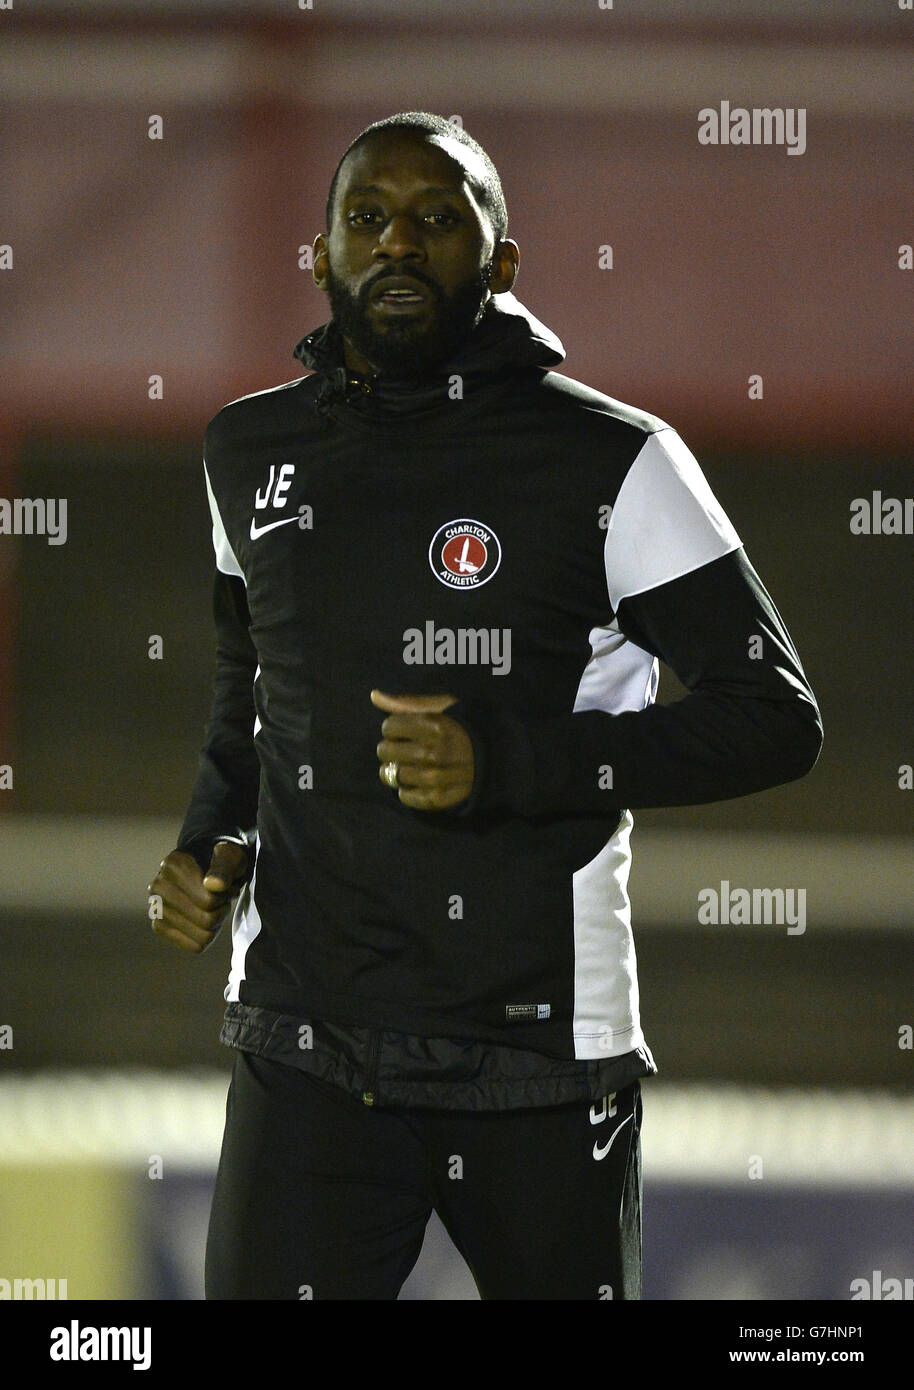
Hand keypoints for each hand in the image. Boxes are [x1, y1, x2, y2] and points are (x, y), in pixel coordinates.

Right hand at [148, 840, 248, 953]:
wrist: (208, 861)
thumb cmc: (222, 859)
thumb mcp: (230, 856)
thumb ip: (224, 868)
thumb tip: (213, 886)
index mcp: (173, 865)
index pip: (209, 901)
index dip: (226, 895)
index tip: (226, 884)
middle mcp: (159, 886)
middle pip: (206, 920)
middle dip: (222, 910)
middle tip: (223, 897)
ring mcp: (156, 908)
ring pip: (202, 936)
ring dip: (216, 923)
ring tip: (213, 905)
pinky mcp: (159, 926)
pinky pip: (195, 946)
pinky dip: (206, 935)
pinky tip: (203, 917)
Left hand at [371, 688, 474, 811]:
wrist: (496, 759)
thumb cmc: (464, 729)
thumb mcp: (442, 708)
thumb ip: (407, 702)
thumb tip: (374, 695)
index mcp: (433, 726)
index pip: (389, 726)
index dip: (393, 728)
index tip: (403, 732)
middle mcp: (432, 752)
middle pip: (385, 751)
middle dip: (390, 749)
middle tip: (404, 750)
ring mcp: (434, 777)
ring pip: (392, 774)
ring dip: (395, 770)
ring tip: (409, 766)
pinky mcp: (437, 798)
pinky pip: (405, 797)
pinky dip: (406, 791)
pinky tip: (415, 782)